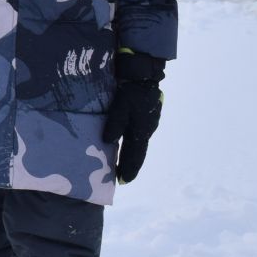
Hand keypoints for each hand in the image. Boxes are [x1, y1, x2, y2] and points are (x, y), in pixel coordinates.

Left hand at [106, 54, 165, 183]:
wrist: (145, 75)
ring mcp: (148, 123)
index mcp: (141, 131)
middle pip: (138, 152)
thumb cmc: (132, 91)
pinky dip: (132, 142)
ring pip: (138, 142)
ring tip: (122, 163)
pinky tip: (127, 142)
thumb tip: (108, 141)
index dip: (129, 168)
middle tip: (121, 176)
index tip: (123, 181)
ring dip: (131, 154)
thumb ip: (115, 124)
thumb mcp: (121, 107)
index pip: (135, 155)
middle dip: (130, 164)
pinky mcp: (147, 116)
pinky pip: (138, 133)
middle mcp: (146, 130)